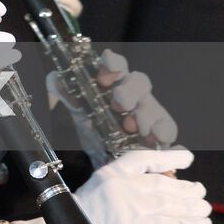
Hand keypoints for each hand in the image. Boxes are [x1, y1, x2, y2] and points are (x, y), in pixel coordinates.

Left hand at [48, 49, 177, 169]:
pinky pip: (168, 131)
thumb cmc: (95, 126)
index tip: (102, 78)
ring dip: (145, 115)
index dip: (113, 65)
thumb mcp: (78, 109)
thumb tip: (55, 78)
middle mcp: (135, 94)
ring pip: (156, 106)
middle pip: (141, 81)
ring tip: (132, 128)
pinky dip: (164, 135)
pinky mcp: (161, 134)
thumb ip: (66, 91)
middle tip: (118, 105)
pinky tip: (153, 141)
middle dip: (130, 91)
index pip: (118, 64)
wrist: (106, 159)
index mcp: (114, 83)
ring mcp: (151, 113)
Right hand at [75, 148, 210, 223]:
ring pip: (166, 203)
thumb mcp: (100, 192)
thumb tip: (159, 189)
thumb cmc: (83, 215)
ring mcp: (125, 206)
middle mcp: (118, 186)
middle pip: (159, 184)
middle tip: (200, 191)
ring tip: (204, 209)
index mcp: (108, 174)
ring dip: (190, 207)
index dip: (167, 157)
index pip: (141, 159)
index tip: (186, 157)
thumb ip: (124, 187)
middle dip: (184, 189)